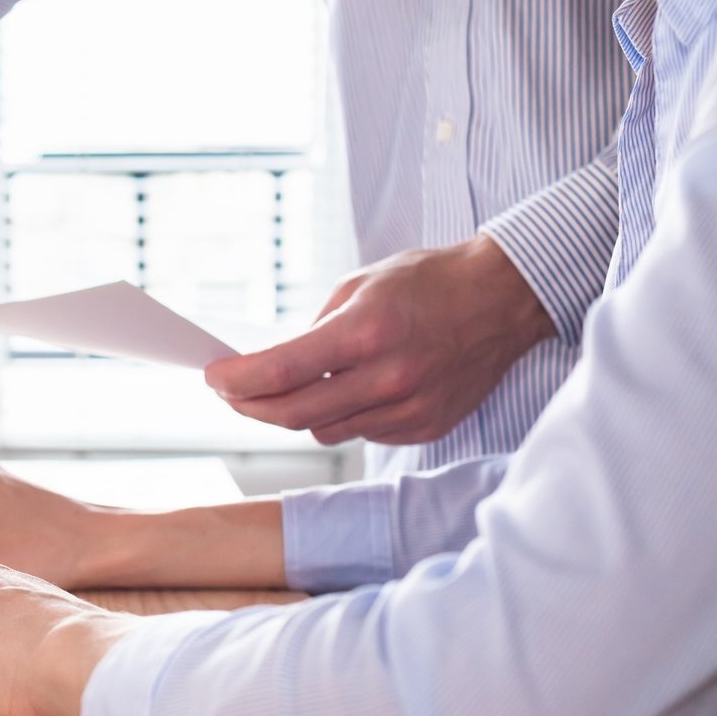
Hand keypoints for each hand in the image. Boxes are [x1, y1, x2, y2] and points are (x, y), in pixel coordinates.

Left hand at [205, 235, 556, 445]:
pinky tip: (347, 391)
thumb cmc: (428, 282)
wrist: (503, 299)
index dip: (236, 381)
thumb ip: (313, 331)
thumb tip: (271, 367)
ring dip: (297, 413)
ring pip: (324, 430)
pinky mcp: (425, 426)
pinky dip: (343, 417)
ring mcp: (410, 408)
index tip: (213, 377)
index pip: (281, 372)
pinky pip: (362, 433)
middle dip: (250, 406)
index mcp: (366, 333)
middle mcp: (388, 377)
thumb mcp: (358, 287)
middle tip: (231, 393)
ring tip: (290, 387)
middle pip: (293, 415)